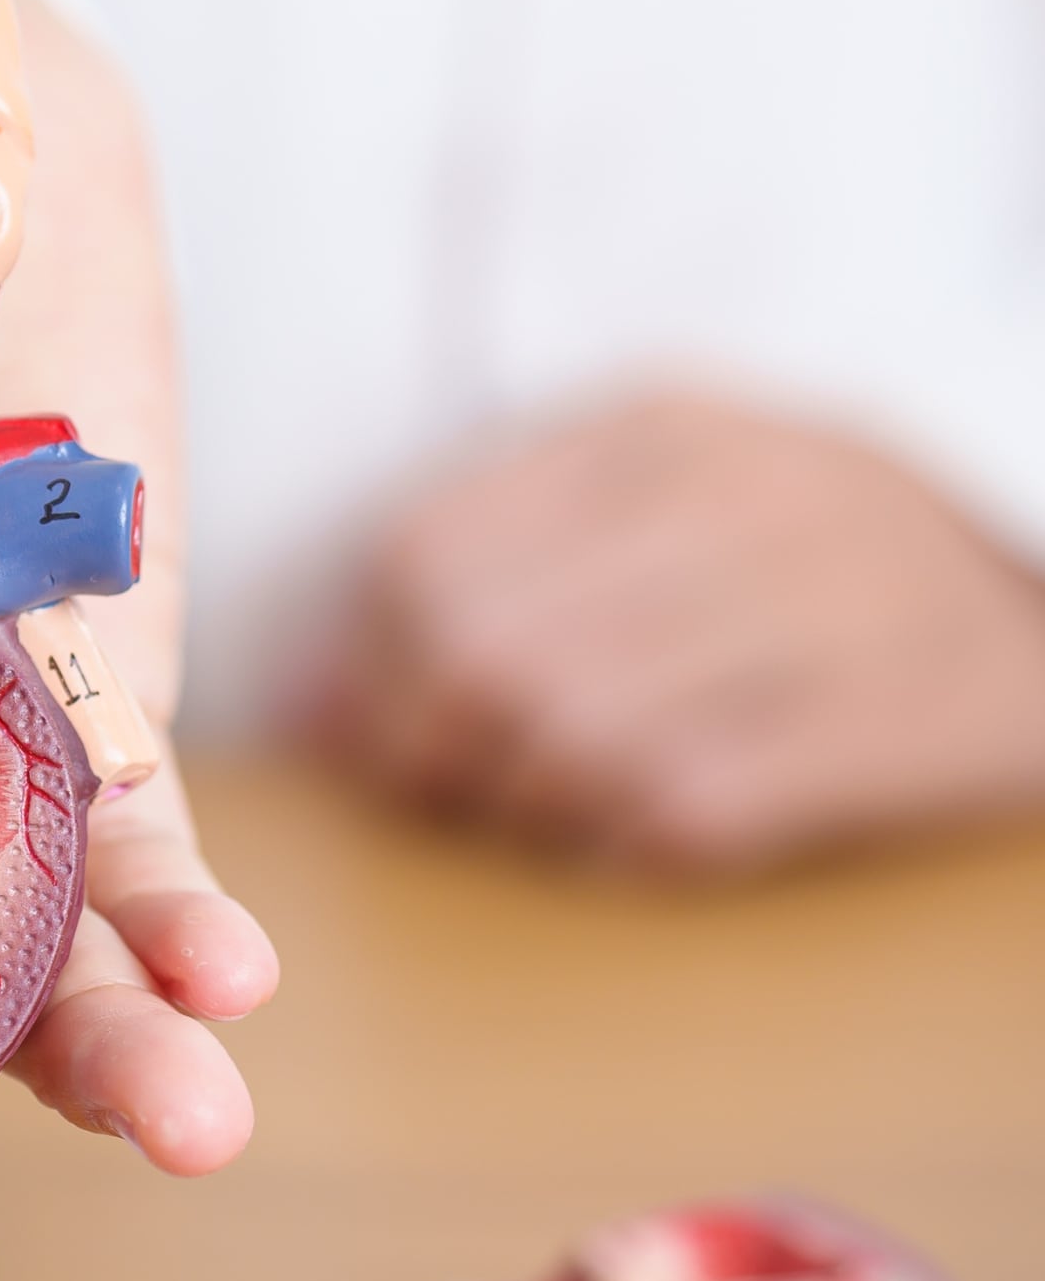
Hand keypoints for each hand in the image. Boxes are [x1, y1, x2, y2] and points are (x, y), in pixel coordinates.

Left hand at [347, 393, 1044, 871]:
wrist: (1042, 599)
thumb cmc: (801, 573)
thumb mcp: (655, 521)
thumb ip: (484, 582)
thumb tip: (309, 712)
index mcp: (651, 433)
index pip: (420, 560)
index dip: (369, 679)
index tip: (376, 741)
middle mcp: (738, 495)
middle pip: (481, 654)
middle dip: (430, 759)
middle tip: (451, 802)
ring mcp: (831, 600)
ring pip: (578, 737)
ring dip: (528, 812)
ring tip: (548, 819)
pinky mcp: (905, 714)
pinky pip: (695, 806)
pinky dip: (631, 847)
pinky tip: (636, 844)